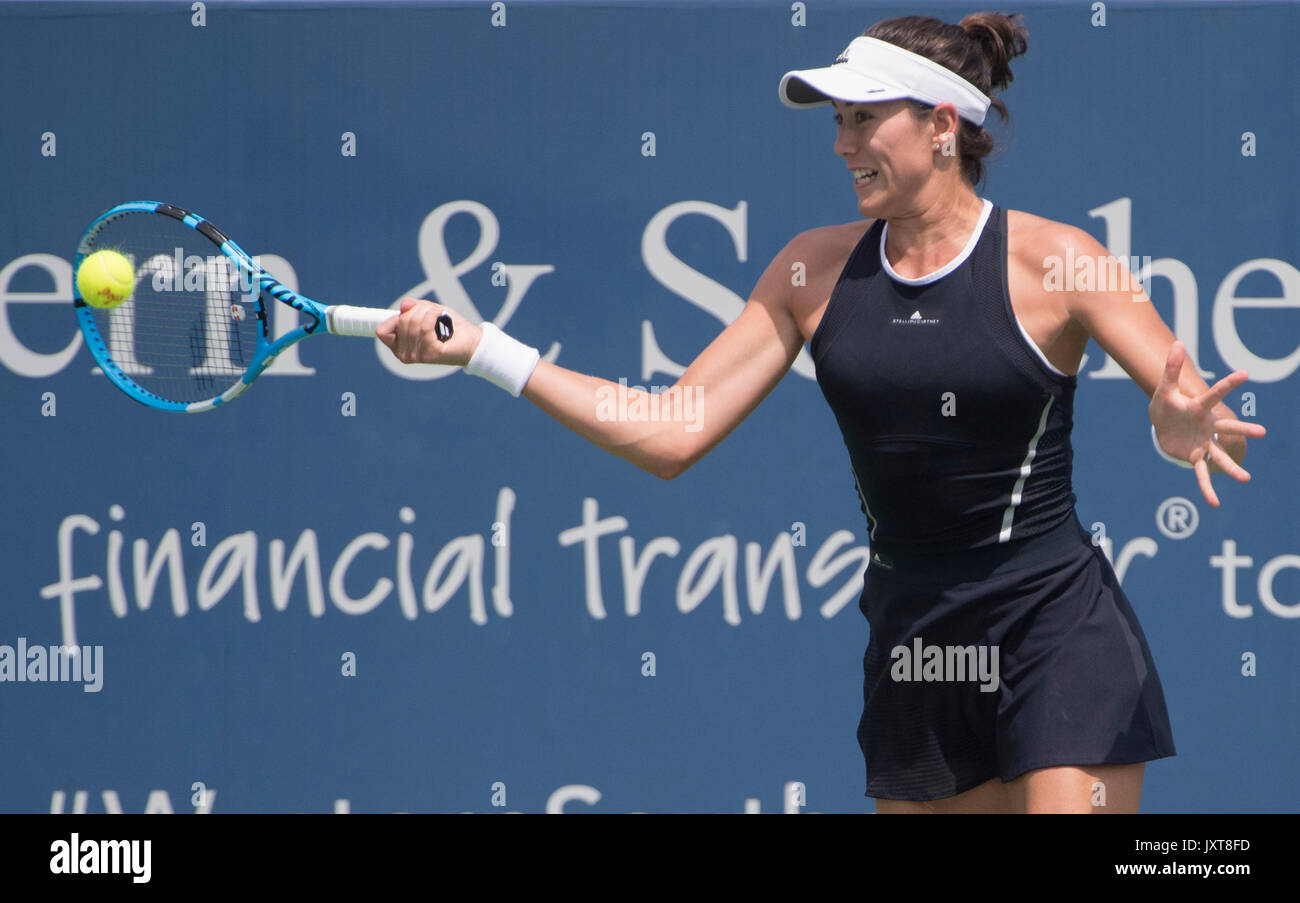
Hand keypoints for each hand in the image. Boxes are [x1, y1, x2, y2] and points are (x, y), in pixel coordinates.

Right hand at [375, 298, 481, 365]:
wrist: (471, 340)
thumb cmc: (449, 327)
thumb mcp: (427, 311)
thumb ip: (413, 307)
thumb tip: (404, 306)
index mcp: (399, 347)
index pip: (382, 331)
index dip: (395, 318)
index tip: (409, 314)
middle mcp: (404, 355)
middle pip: (401, 321)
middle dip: (418, 310)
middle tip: (433, 314)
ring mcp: (416, 356)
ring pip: (414, 321)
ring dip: (429, 312)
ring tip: (439, 316)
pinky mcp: (429, 354)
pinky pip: (426, 326)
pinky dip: (435, 316)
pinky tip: (443, 320)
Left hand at [1149, 340, 1265, 506]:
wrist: (1162, 424)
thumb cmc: (1166, 405)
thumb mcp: (1164, 389)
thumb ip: (1170, 368)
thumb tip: (1177, 342)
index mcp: (1200, 408)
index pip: (1214, 394)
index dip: (1227, 384)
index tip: (1244, 373)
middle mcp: (1207, 427)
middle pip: (1227, 428)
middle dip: (1242, 430)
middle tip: (1262, 433)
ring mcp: (1203, 443)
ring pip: (1219, 456)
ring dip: (1231, 467)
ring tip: (1245, 479)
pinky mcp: (1194, 457)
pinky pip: (1201, 475)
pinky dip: (1207, 488)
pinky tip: (1214, 503)